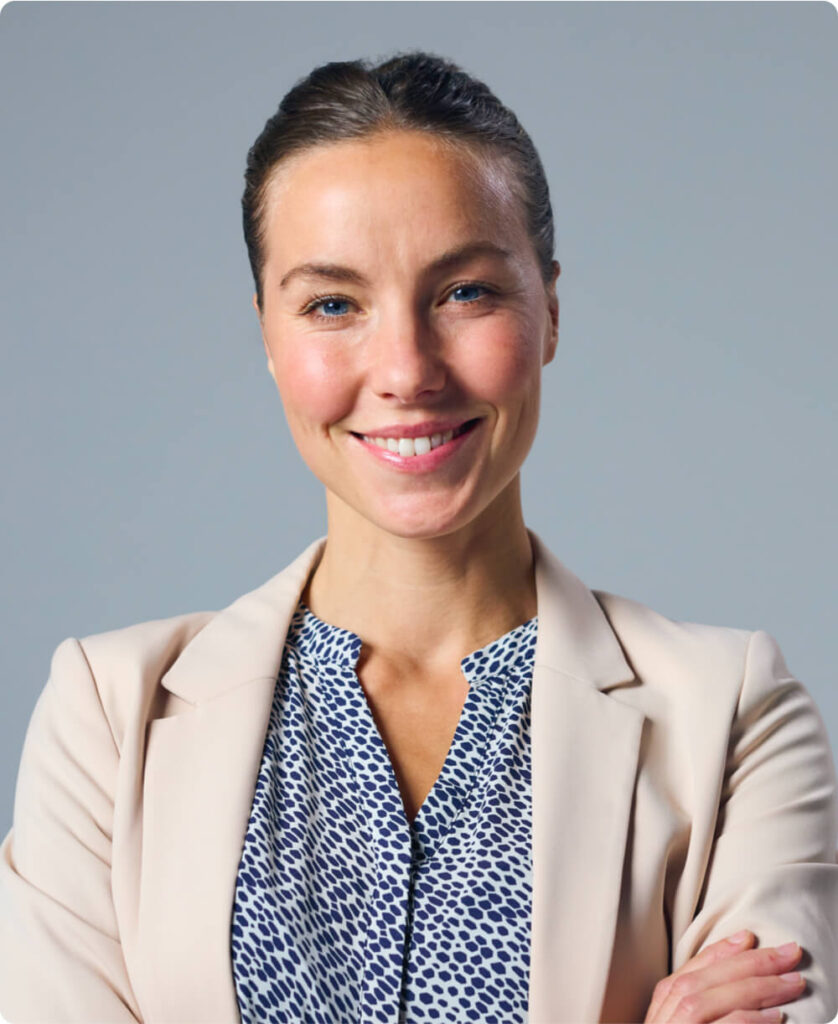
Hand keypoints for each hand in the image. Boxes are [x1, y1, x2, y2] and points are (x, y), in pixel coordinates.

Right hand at [643, 930, 806, 1022]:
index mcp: (661, 1013)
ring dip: (754, 987)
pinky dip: (748, 1020)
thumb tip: (749, 990)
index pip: (689, 971)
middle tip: (788, 954)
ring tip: (793, 983)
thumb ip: (709, 1011)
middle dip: (748, 963)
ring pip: (707, 999)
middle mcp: (662, 1021)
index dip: (719, 951)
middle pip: (702, 980)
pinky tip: (777, 1018)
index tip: (748, 937)